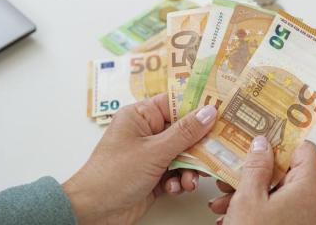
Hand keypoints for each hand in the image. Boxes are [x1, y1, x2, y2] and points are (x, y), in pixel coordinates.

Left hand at [63, 93, 216, 223]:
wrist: (94, 212)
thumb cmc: (114, 175)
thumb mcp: (154, 151)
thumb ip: (185, 132)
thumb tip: (209, 112)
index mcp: (140, 116)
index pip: (175, 102)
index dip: (197, 107)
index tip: (221, 112)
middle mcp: (146, 132)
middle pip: (183, 131)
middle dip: (198, 145)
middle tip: (213, 152)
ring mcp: (150, 155)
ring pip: (183, 154)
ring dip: (190, 168)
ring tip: (189, 179)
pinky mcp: (154, 176)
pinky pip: (177, 172)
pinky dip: (179, 180)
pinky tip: (175, 187)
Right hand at [209, 138, 315, 224]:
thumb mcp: (248, 198)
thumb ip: (256, 165)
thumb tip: (262, 144)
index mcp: (310, 189)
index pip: (305, 149)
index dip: (282, 141)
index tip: (264, 137)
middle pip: (289, 173)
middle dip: (256, 173)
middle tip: (234, 172)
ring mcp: (311, 221)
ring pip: (281, 194)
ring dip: (252, 193)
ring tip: (225, 200)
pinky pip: (283, 213)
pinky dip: (260, 210)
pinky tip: (234, 216)